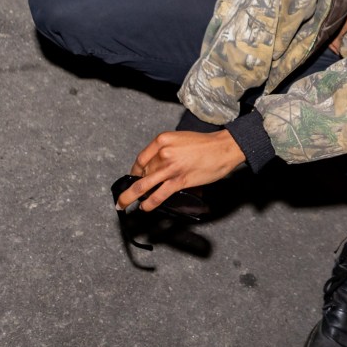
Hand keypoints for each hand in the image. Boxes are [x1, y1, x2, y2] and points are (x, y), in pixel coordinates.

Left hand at [116, 130, 245, 211]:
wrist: (223, 148)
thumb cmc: (205, 145)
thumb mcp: (180, 140)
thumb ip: (167, 151)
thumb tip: (157, 169)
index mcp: (162, 140)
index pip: (141, 159)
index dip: (134, 171)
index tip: (133, 178)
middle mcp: (164, 153)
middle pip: (141, 173)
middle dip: (131, 186)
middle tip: (123, 196)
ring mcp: (171, 168)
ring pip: (143, 186)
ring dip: (130, 197)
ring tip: (122, 205)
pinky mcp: (179, 180)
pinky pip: (159, 195)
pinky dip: (149, 203)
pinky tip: (145, 207)